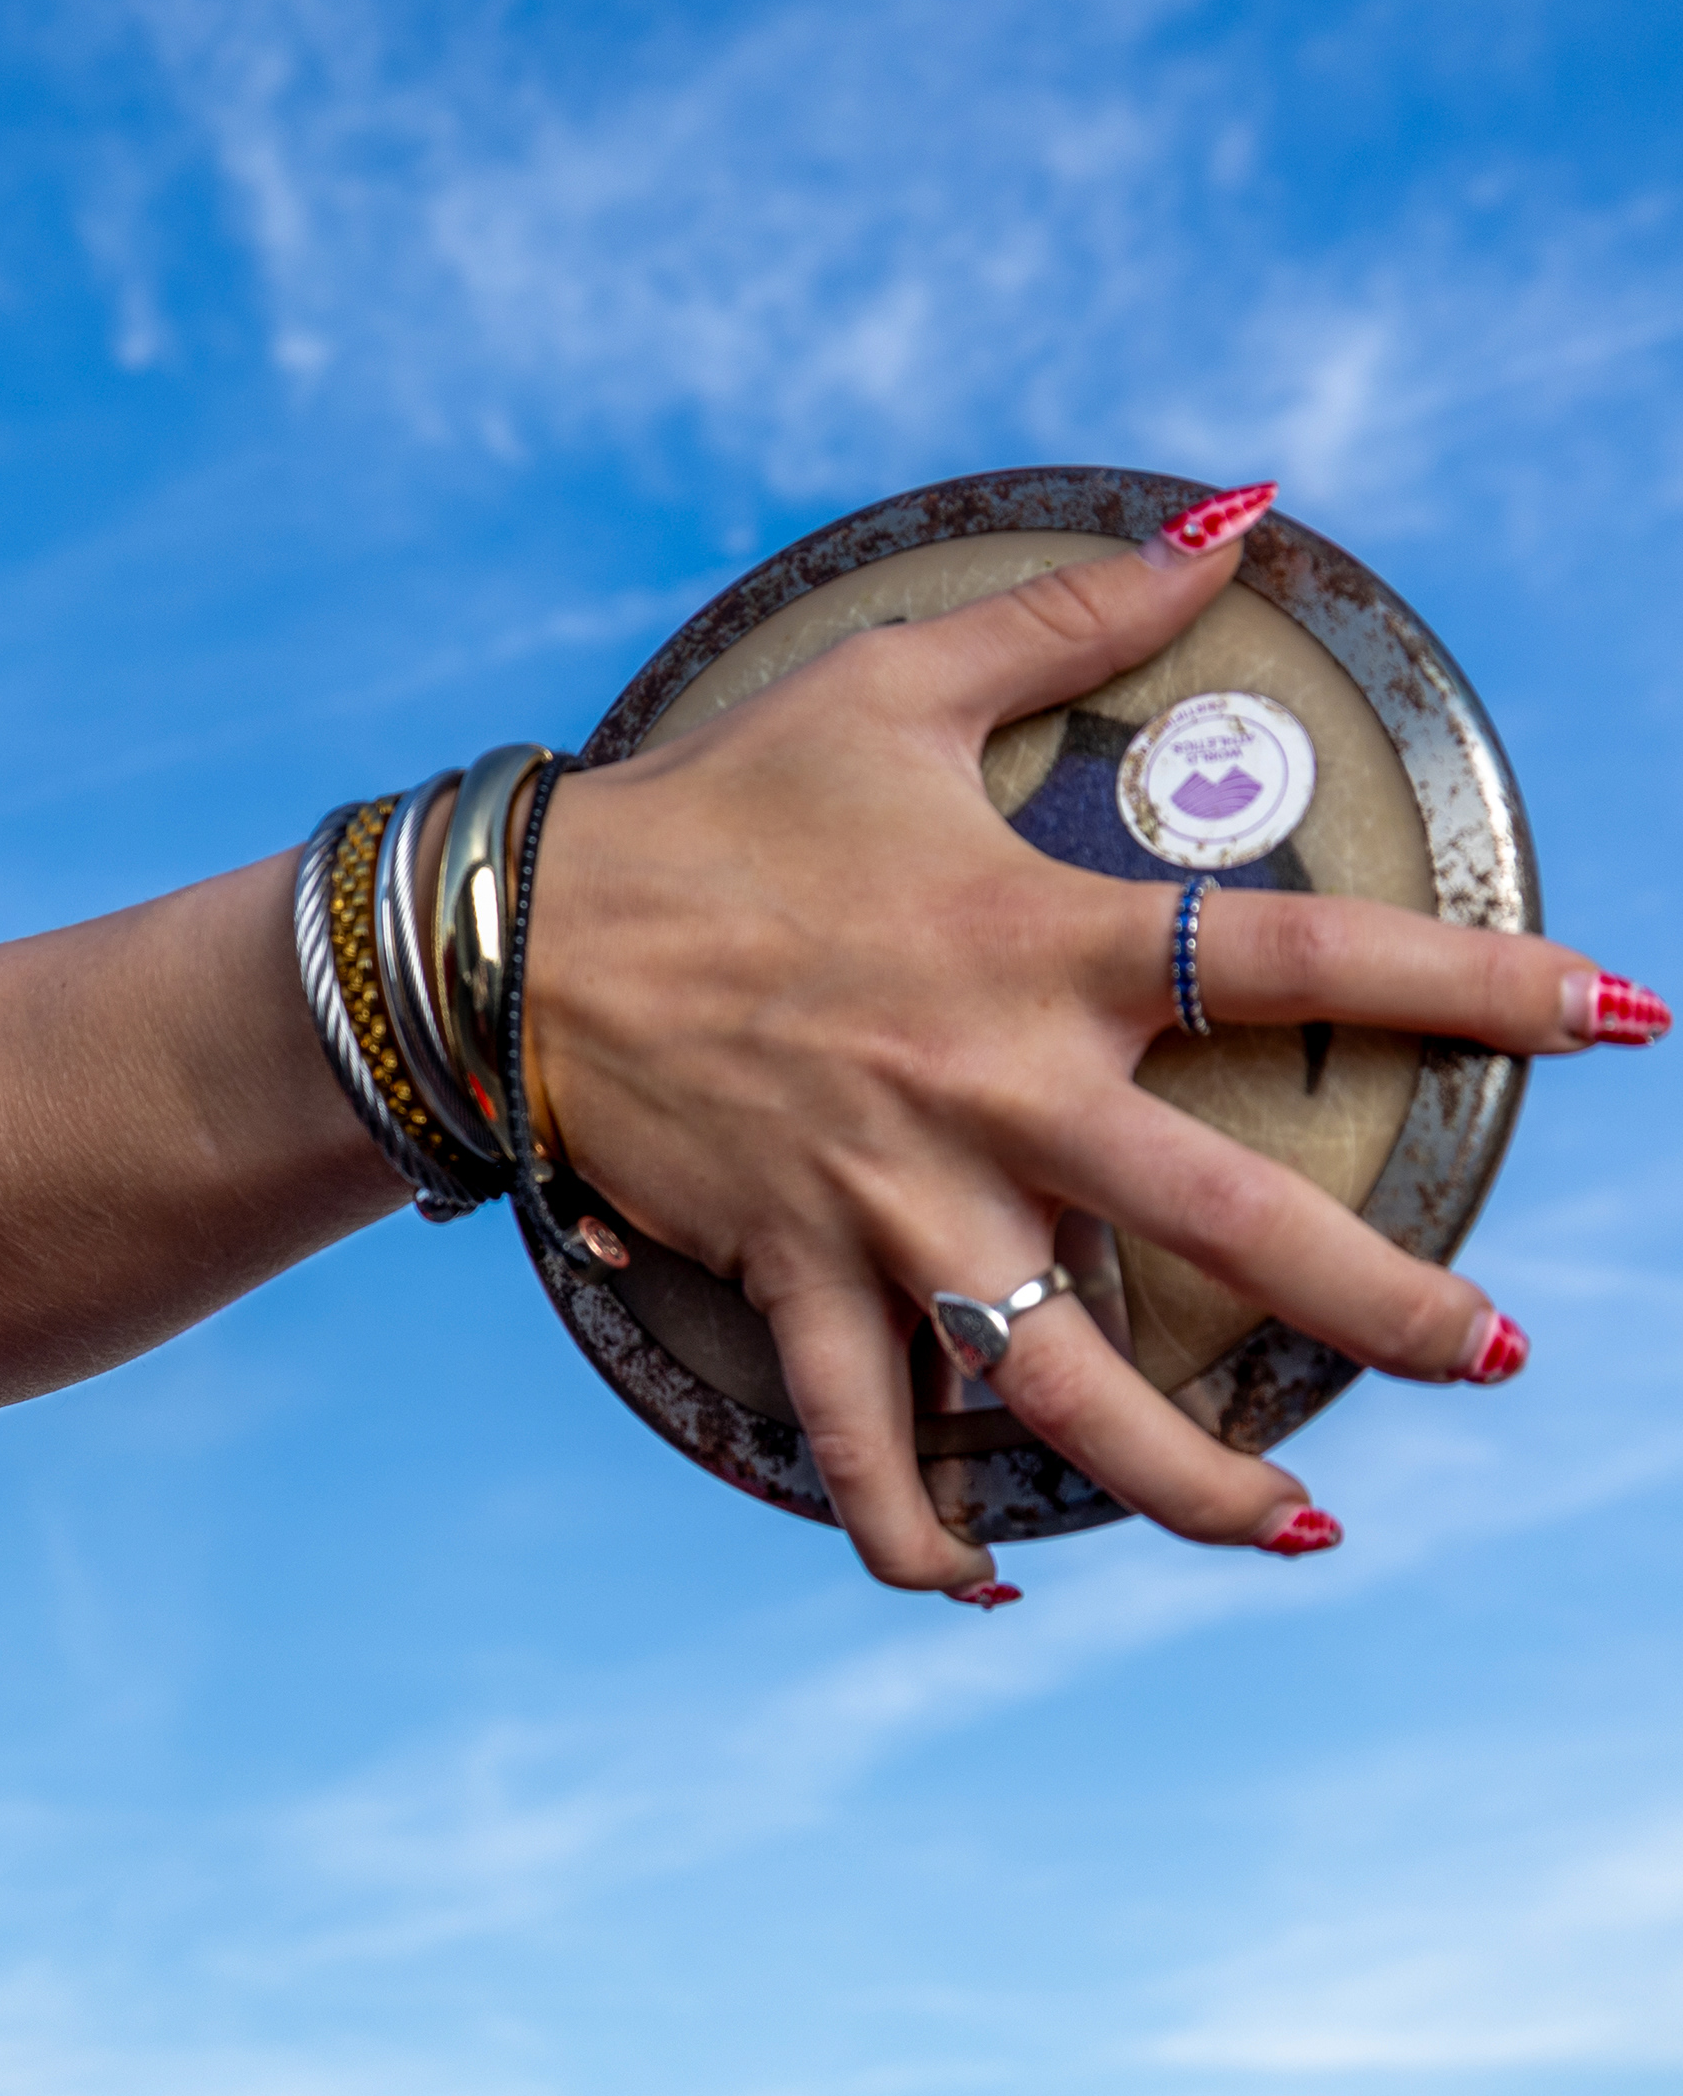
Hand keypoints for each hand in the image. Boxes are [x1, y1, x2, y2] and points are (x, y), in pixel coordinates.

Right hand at [524, 492, 1661, 1599]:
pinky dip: (914, 1533)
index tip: (1624, 1018)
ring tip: (1305, 1531)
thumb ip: (1077, 612)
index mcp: (1043, 945)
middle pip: (1231, 1233)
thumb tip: (1239, 510)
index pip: (1303, 961)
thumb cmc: (716, 800)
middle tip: (1497, 1353)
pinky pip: (862, 1439)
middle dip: (1388, 1309)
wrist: (523, 930)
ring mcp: (893, 1205)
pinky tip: (980, 1584)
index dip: (1476, 987)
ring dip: (1197, 1483)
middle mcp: (994, 1094)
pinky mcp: (794, 1272)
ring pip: (1068, 1389)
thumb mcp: (895, 682)